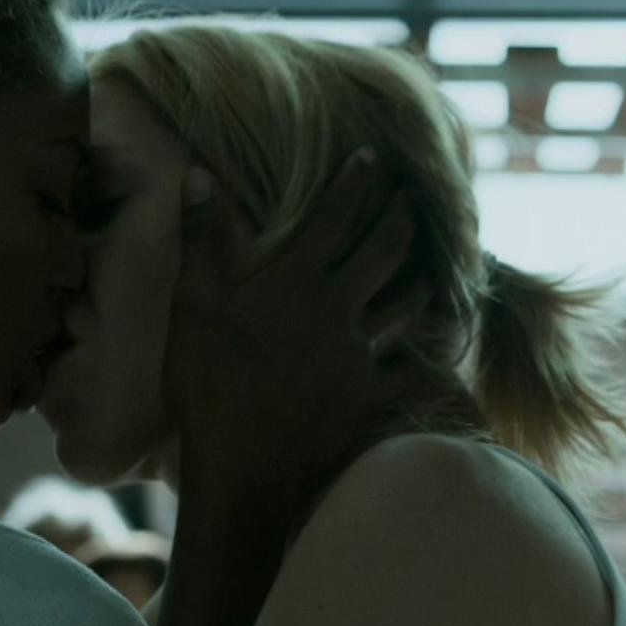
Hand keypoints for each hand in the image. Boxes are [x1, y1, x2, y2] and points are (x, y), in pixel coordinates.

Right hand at [163, 149, 423, 528]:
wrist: (241, 468)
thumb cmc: (207, 387)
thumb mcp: (191, 307)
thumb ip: (201, 239)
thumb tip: (198, 174)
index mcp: (296, 281)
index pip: (335, 216)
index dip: (355, 182)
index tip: (371, 156)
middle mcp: (338, 308)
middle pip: (386, 250)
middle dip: (402, 216)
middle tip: (412, 196)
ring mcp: (361, 353)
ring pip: (407, 303)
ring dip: (421, 279)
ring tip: (430, 265)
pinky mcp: (371, 395)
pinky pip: (408, 368)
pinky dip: (424, 356)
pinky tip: (434, 352)